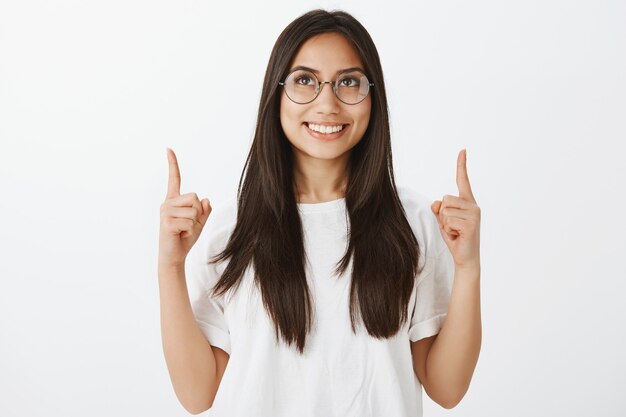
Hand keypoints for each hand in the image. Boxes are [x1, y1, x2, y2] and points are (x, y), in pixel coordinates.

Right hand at [158, 148, 211, 267]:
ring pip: (194, 210)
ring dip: (194, 223)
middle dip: (198, 213)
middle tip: (187, 225)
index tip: (168, 149)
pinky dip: (190, 231)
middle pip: (194, 197)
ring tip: (183, 230)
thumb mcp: (199, 223)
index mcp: (174, 201)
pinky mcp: (166, 222)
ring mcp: (165, 212)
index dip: (173, 164)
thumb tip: (206, 199)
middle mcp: (167, 203)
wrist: (174, 256)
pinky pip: (190, 222)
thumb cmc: (184, 238)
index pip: (174, 179)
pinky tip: (179, 235)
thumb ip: (204, 211)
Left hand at [431, 149, 480, 270]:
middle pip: (445, 199)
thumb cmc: (455, 237)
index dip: (461, 165)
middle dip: (442, 214)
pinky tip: (458, 235)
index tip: (462, 150)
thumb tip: (437, 203)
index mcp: (467, 202)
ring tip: (455, 231)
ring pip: (445, 210)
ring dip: (444, 223)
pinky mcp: (471, 223)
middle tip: (452, 227)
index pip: (463, 180)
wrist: (465, 257)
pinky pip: (448, 220)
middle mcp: (473, 205)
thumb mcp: (443, 220)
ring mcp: (474, 214)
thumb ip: (439, 209)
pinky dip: (448, 229)